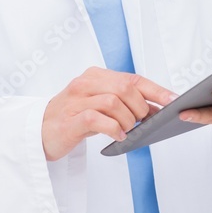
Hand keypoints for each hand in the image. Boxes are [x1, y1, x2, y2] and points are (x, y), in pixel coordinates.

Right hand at [41, 66, 175, 160]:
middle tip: (140, 122)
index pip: (132, 78)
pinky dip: (113, 128)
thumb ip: (123, 103)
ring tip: (126, 130)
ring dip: (127, 120)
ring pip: (113, 102)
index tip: (173, 100)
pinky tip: (117, 136)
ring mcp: (76, 100)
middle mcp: (85, 83)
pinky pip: (98, 119)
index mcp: (95, 76)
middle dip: (140, 107)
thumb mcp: (99, 106)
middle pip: (125, 88)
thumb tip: (155, 108)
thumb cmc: (73, 118)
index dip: (155, 90)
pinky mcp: (70, 119)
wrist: (38, 132)